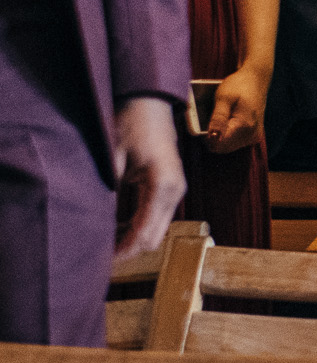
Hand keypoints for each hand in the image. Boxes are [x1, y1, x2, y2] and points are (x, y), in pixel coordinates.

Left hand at [110, 97, 186, 261]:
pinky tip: (116, 228)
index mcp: (163, 186)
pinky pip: (157, 217)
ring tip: (104, 245)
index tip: (101, 263)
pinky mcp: (171, 186)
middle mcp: (175, 191)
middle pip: (154, 238)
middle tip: (100, 260)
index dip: (122, 252)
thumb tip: (95, 226)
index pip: (144, 233)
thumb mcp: (112, 159)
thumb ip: (108, 194)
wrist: (148, 100)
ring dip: (133, 240)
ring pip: (157, 230)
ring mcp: (176, 189)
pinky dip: (138, 227)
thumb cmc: (130, 123)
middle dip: (129, 251)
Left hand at [204, 66, 267, 153]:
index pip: (217, 144)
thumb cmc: (239, 85)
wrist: (256, 80)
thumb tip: (213, 137)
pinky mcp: (252, 136)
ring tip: (216, 119)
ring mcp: (253, 136)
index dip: (205, 137)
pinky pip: (233, 143)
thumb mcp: (224, 98)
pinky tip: (224, 123)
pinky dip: (224, 135)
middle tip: (206, 119)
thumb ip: (218, 119)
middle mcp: (251, 135)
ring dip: (217, 137)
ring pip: (226, 147)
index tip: (199, 124)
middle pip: (221, 148)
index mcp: (244, 126)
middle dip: (210, 137)